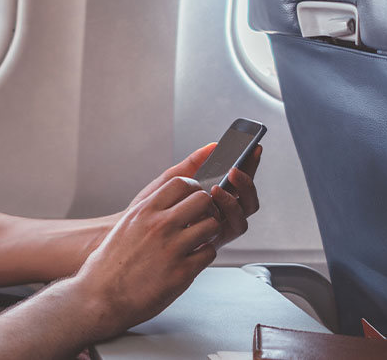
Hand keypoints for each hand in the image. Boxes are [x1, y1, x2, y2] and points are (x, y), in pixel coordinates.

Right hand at [72, 176, 219, 339]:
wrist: (100, 297)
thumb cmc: (108, 265)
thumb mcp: (124, 227)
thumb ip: (147, 214)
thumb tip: (167, 206)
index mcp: (143, 212)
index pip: (181, 182)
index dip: (193, 189)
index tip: (192, 199)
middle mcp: (159, 225)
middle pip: (202, 199)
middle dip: (206, 208)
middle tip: (202, 219)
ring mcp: (172, 248)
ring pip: (212, 225)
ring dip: (210, 233)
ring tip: (200, 241)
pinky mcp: (182, 272)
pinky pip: (209, 253)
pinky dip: (204, 255)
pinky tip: (193, 260)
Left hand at [128, 143, 261, 248]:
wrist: (132, 233)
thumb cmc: (150, 207)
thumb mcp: (169, 181)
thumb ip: (192, 164)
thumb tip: (213, 145)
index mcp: (213, 196)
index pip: (237, 179)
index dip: (250, 164)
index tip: (253, 147)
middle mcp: (221, 212)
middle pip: (247, 196)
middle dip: (247, 181)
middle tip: (234, 170)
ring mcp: (220, 226)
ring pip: (245, 212)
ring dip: (237, 197)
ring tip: (217, 186)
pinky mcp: (215, 240)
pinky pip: (233, 227)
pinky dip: (227, 213)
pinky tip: (212, 203)